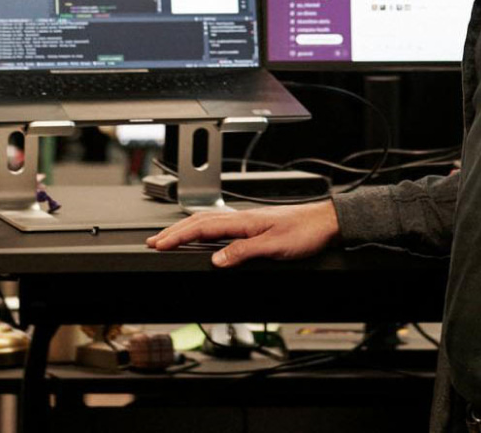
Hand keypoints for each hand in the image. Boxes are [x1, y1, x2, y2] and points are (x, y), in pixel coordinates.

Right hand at [145, 201, 339, 266]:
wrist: (327, 224)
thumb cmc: (307, 233)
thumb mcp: (274, 247)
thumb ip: (243, 252)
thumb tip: (216, 261)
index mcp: (243, 221)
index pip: (202, 228)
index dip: (178, 236)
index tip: (159, 244)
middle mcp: (242, 218)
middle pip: (199, 222)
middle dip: (173, 231)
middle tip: (153, 241)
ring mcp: (247, 221)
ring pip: (208, 222)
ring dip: (186, 229)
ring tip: (169, 238)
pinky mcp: (254, 226)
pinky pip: (220, 225)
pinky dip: (202, 230)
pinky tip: (201, 236)